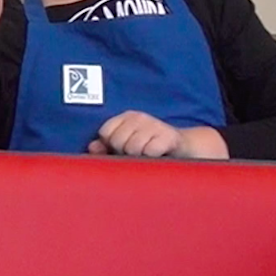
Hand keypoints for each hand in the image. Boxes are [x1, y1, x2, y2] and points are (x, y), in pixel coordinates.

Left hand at [88, 110, 227, 158]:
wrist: (184, 148)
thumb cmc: (149, 147)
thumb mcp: (126, 145)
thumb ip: (105, 147)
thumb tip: (92, 147)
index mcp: (126, 117)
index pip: (105, 133)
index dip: (110, 145)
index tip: (121, 149)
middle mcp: (139, 117)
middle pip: (117, 141)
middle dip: (124, 152)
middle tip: (138, 153)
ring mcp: (154, 125)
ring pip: (132, 148)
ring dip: (139, 156)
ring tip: (148, 154)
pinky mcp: (168, 136)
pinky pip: (149, 151)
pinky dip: (152, 157)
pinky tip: (158, 155)